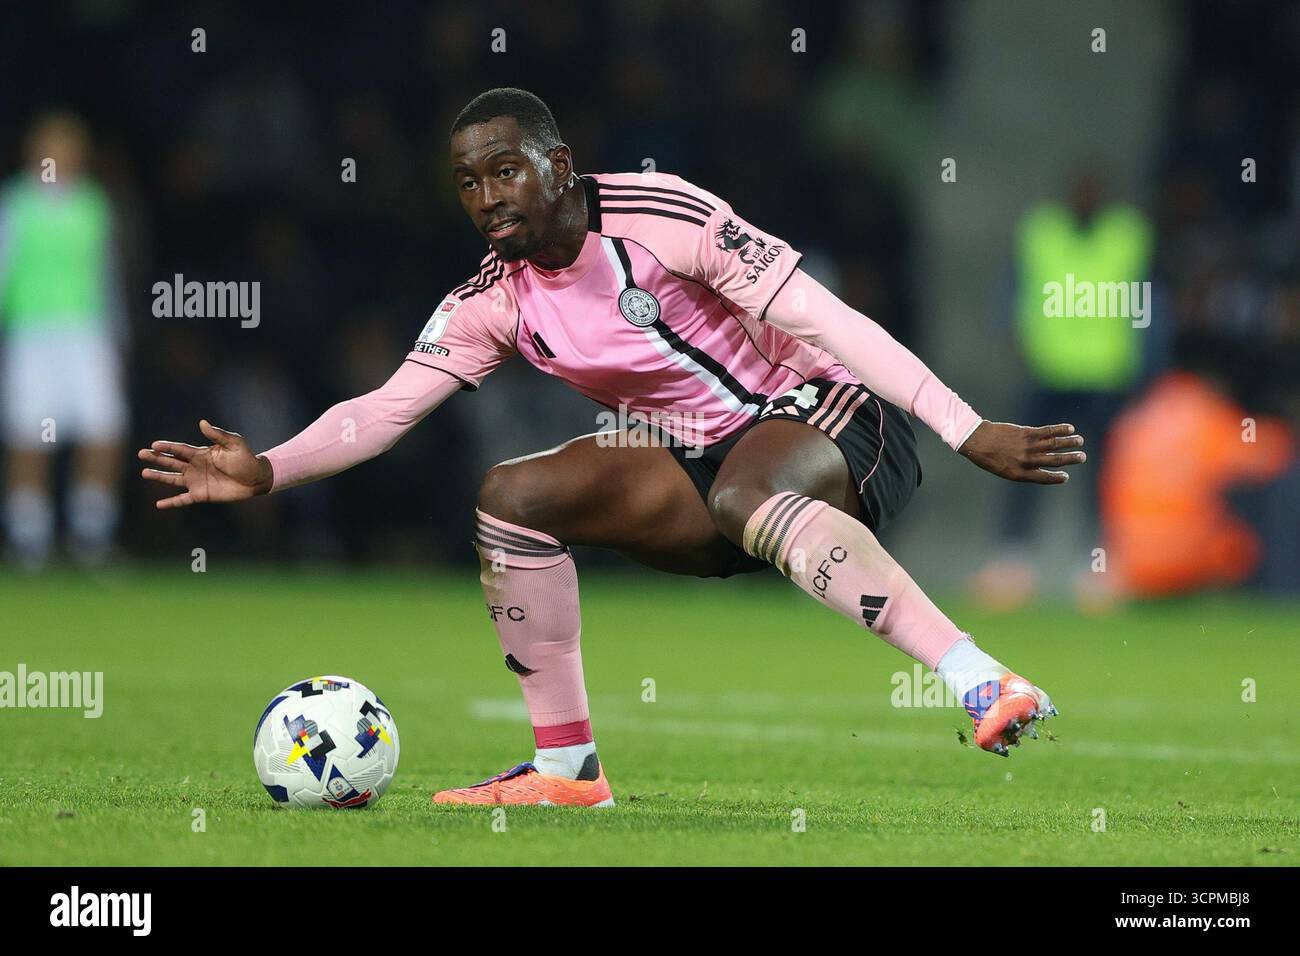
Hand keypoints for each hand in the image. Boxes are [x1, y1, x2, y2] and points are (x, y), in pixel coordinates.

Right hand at [138, 420, 272, 508]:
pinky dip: (171, 502)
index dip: (167, 447)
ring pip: (173, 479)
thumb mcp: (233, 443)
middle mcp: (195, 466)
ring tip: (144, 473)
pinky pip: (182, 500)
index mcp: (201, 453)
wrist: (255, 478)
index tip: (154, 445)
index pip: (180, 449)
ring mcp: (196, 481)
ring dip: (159, 476)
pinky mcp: (201, 495)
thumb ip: (217, 435)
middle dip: (156, 458)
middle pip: (172, 462)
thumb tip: (202, 423)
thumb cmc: (245, 458)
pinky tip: (159, 504)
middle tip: (141, 453)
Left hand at [958, 421, 1085, 483]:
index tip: (1066, 476)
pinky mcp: (1027, 433)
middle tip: (1083, 457)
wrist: (978, 441)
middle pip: (1055, 461)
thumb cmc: (989, 457)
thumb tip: (1041, 468)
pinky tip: (1070, 428)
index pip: (1045, 478)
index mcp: (1021, 474)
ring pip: (1055, 444)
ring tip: (1080, 441)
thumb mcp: (1004, 470)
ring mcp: (1028, 446)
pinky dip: (1060, 429)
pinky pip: (1048, 431)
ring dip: (1070, 442)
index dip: (1057, 478)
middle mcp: (1027, 461)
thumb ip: (1022, 470)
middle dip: (1071, 459)